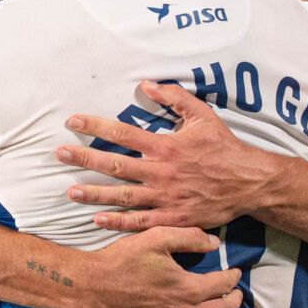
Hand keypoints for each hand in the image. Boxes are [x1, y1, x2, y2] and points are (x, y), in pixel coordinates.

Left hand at [56, 82, 273, 229]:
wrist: (249, 182)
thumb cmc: (223, 146)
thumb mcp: (202, 115)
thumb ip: (174, 98)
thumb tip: (146, 84)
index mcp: (165, 146)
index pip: (122, 133)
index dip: (95, 127)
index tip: (72, 122)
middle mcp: (160, 172)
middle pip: (114, 165)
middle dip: (83, 159)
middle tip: (58, 155)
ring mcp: (165, 198)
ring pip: (122, 196)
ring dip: (94, 194)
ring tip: (69, 192)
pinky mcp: (173, 219)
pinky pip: (140, 222)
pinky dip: (117, 223)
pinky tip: (97, 221)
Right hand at [72, 227, 243, 307]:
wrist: (92, 288)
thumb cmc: (122, 261)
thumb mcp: (156, 238)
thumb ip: (189, 238)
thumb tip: (215, 244)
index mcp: (188, 287)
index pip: (222, 284)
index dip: (233, 278)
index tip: (235, 274)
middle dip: (234, 302)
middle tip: (236, 296)